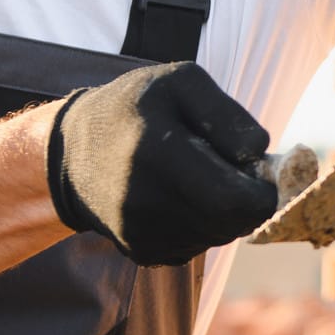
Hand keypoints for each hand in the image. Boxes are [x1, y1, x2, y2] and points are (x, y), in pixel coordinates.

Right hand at [44, 63, 276, 265]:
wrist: (72, 153)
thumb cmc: (136, 107)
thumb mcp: (180, 82)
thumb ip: (227, 113)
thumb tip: (259, 151)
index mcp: (157, 153)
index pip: (236, 201)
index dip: (262, 190)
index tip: (257, 168)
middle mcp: (145, 202)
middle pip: (234, 223)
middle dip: (247, 199)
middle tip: (231, 169)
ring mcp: (141, 234)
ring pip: (219, 236)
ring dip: (223, 211)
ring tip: (196, 176)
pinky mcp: (141, 252)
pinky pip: (196, 245)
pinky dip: (201, 223)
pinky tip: (178, 196)